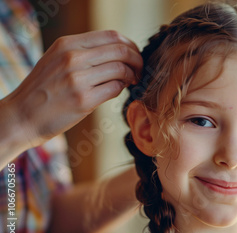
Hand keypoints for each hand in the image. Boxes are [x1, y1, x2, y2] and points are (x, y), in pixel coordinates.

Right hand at [1, 30, 142, 147]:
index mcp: (67, 45)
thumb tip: (119, 50)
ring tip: (130, 81)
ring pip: (121, 69)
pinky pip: (115, 88)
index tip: (134, 55)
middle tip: (139, 70)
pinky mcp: (83, 100)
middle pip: (121, 51)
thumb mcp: (57, 60)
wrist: (21, 116)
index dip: (130, 45)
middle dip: (137, 60)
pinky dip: (122, 88)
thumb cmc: (43, 89)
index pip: (111, 35)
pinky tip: (118, 90)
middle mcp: (72, 58)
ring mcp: (77, 79)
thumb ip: (83, 52)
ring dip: (132, 76)